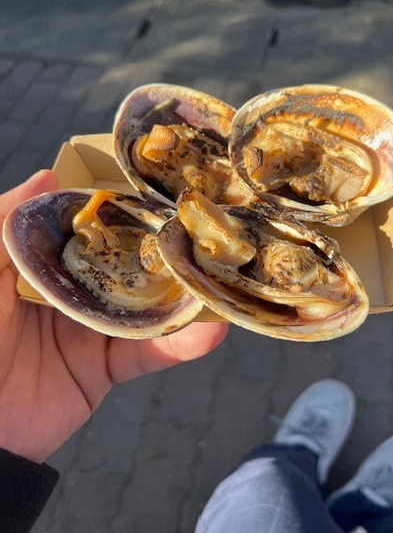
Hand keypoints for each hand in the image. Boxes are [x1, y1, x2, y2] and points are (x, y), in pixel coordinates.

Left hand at [0, 171, 227, 462]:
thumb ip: (2, 224)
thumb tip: (47, 176)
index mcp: (42, 262)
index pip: (89, 227)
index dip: (122, 206)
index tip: (161, 186)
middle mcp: (72, 289)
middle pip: (126, 262)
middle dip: (164, 245)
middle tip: (207, 226)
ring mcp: (91, 328)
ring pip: (146, 305)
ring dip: (185, 293)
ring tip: (219, 274)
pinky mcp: (105, 368)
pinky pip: (149, 353)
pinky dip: (181, 344)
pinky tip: (211, 330)